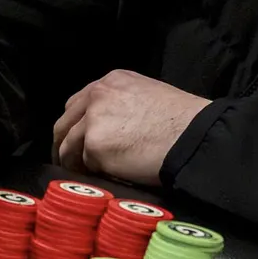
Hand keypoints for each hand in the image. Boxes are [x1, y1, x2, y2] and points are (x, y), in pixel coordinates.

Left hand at [51, 70, 209, 185]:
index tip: (73, 142)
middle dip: (63, 144)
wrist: (194, 136)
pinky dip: (90, 172)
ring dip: (72, 162)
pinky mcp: (95, 145)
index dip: (74, 126)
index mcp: (112, 81)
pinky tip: (100, 178)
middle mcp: (98, 94)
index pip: (78, 103)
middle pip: (65, 122)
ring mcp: (94, 119)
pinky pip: (84, 163)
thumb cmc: (182, 122)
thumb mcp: (148, 96)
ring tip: (81, 176)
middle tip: (67, 163)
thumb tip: (108, 128)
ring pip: (68, 145)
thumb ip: (121, 105)